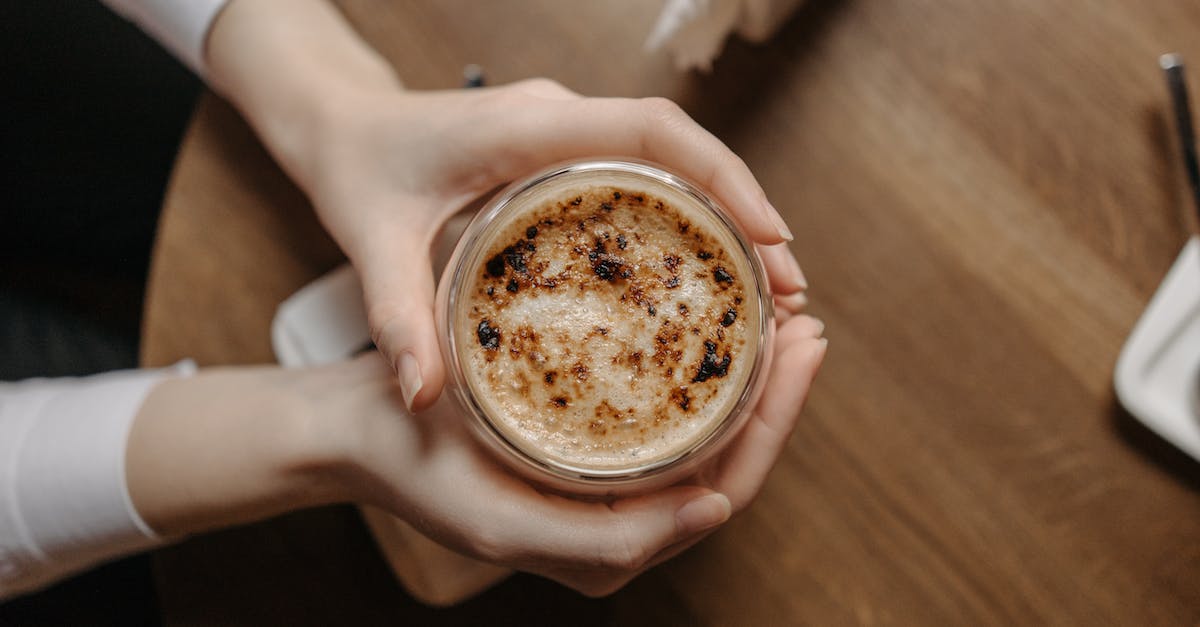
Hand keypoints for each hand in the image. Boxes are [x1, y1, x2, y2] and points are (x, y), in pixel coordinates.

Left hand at [206, 1, 807, 412]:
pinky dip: (689, 218)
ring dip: (726, 213)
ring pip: (671, 161)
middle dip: (745, 207)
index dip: (722, 174)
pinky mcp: (567, 155)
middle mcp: (560, 119)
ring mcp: (568, 133)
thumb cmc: (357, 170)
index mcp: (527, 125)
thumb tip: (423, 402)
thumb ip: (395, 315)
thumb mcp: (370, 240)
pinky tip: (706, 276)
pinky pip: (646, 176)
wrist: (342, 125)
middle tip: (791, 287)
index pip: (651, 128)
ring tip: (769, 290)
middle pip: (682, 147)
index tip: (771, 234)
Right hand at [335, 312, 825, 595]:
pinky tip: (715, 324)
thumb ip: (604, 540)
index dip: (776, 419)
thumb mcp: (502, 520)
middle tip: (802, 320)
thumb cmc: (418, 469)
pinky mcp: (592, 449)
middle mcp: (623, 522)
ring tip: (777, 314)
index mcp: (614, 549)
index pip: (728, 484)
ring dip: (748, 377)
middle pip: (729, 457)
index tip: (801, 346)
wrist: (360, 430)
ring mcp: (610, 483)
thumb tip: (715, 511)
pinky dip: (702, 370)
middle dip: (776, 391)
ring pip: (706, 433)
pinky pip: (670, 413)